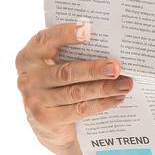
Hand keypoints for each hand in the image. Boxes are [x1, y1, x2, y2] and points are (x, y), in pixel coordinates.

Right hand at [16, 21, 132, 151]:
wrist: (47, 124)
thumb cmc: (59, 84)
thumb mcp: (58, 64)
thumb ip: (73, 54)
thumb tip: (112, 46)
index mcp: (30, 55)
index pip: (46, 39)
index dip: (66, 34)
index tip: (88, 30)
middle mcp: (29, 77)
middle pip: (66, 71)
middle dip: (94, 69)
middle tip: (117, 67)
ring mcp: (35, 99)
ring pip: (76, 92)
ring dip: (104, 88)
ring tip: (125, 84)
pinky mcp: (46, 118)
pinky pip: (79, 110)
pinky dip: (101, 104)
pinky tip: (117, 98)